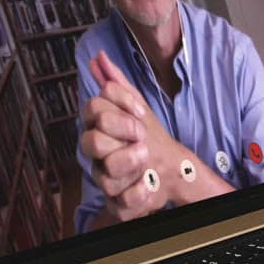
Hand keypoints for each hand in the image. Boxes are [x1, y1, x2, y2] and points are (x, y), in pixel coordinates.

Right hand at [77, 51, 178, 220]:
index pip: (92, 109)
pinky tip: (148, 184)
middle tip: (142, 136)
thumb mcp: (136, 106)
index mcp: (97, 129)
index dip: (118, 108)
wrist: (172, 168)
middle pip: (91, 142)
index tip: (139, 113)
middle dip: (123, 134)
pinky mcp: (118, 204)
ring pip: (104, 173)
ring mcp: (105, 180)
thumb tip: (100, 58)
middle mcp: (97, 156)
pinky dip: (139, 193)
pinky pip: (121, 202)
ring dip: (130, 162)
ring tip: (146, 158)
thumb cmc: (149, 138)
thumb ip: (117, 83)